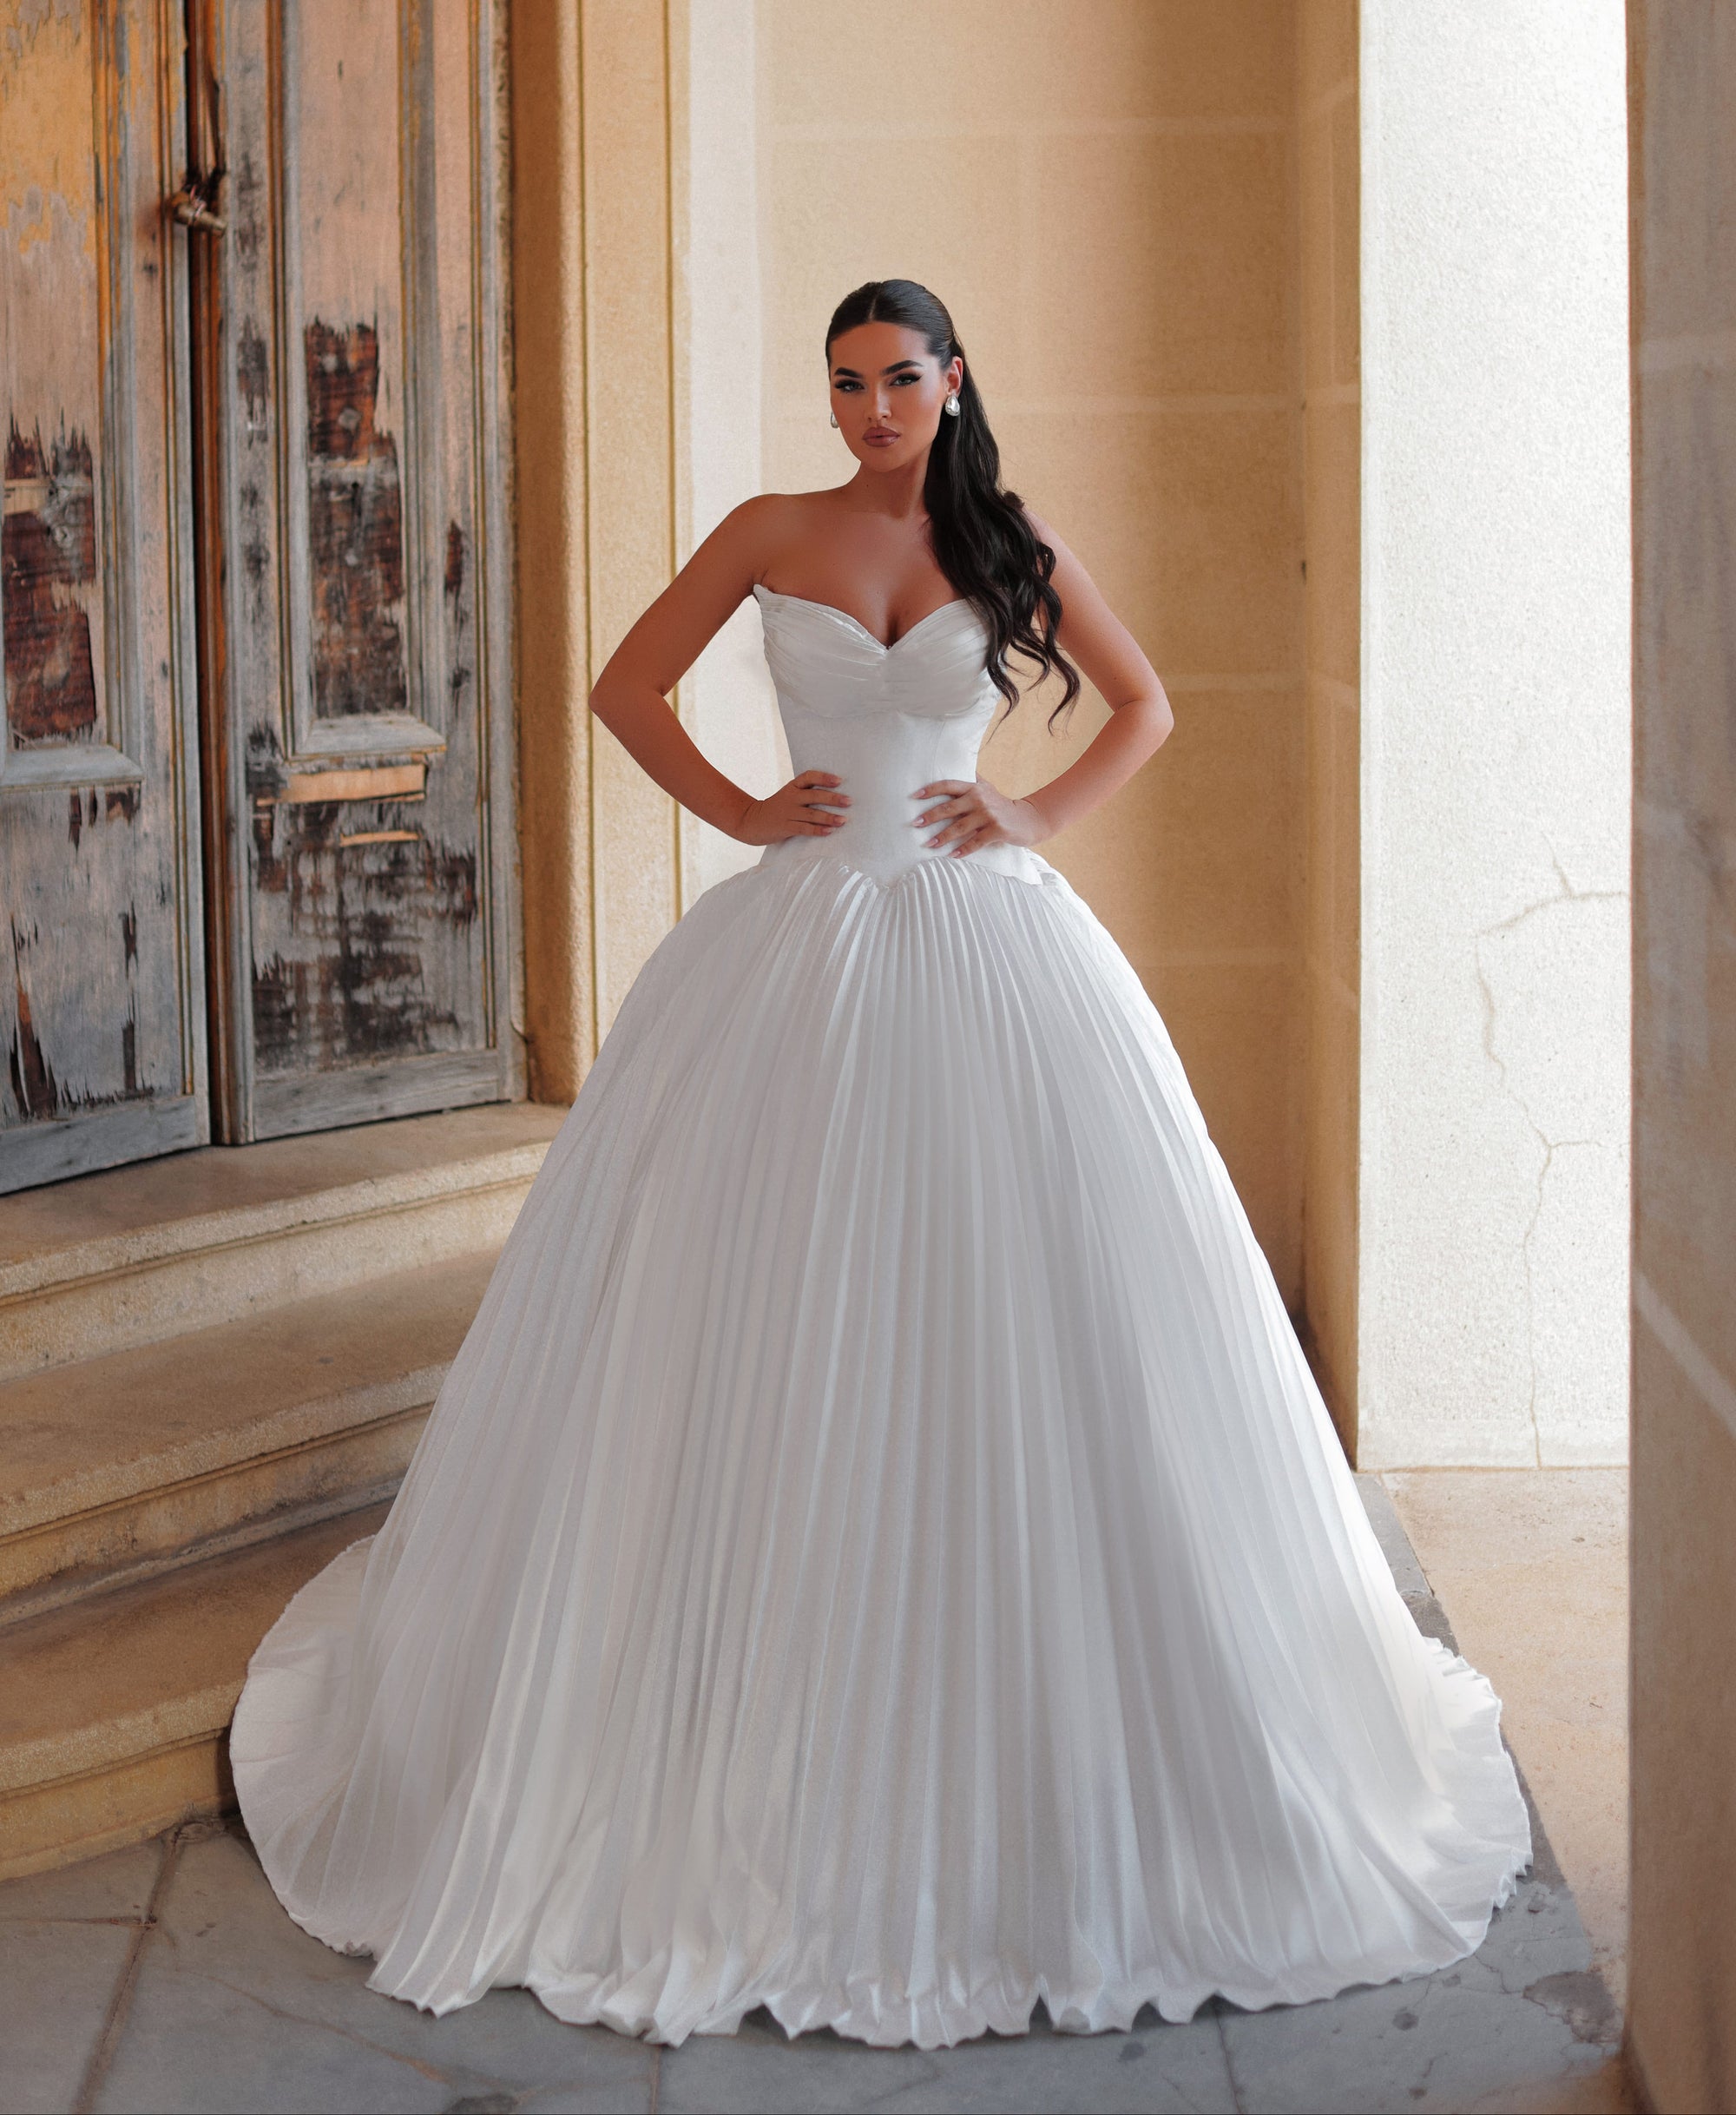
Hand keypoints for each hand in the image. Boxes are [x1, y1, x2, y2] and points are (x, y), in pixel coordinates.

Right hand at [733, 770, 849, 844]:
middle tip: (849, 801)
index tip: (839, 781)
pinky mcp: (785, 827)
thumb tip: (836, 796)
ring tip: (843, 820)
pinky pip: (804, 829)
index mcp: (792, 786)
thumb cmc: (777, 808)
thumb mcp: (789, 795)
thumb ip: (806, 794)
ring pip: (812, 814)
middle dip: (833, 799)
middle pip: (814, 796)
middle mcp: (790, 797)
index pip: (809, 777)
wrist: (752, 822)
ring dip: (829, 817)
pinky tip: (829, 831)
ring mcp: (787, 813)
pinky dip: (818, 830)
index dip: (824, 777)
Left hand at [912, 777, 1049, 857]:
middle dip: (931, 816)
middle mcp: (980, 799)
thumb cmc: (1001, 804)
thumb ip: (971, 779)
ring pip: (960, 827)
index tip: (914, 796)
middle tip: (915, 823)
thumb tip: (954, 763)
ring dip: (942, 837)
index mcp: (975, 788)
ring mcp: (989, 815)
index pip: (949, 785)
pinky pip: (975, 842)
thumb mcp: (987, 788)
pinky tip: (951, 855)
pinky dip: (963, 850)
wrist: (1028, 819)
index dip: (931, 790)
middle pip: (950, 807)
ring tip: (929, 844)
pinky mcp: (997, 830)